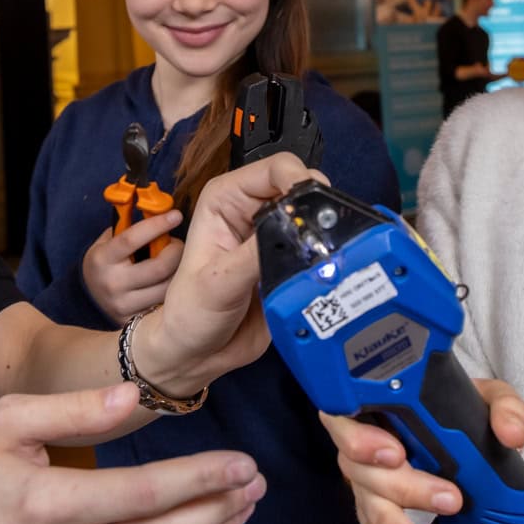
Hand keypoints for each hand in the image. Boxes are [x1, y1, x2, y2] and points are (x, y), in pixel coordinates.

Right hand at [81, 213, 184, 325]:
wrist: (87, 299)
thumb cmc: (105, 263)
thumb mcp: (107, 243)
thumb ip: (129, 228)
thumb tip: (159, 208)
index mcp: (103, 259)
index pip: (133, 238)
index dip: (157, 225)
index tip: (176, 215)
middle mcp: (113, 284)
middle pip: (160, 267)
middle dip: (176, 251)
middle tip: (178, 244)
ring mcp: (124, 305)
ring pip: (167, 288)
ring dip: (180, 272)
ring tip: (176, 263)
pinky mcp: (134, 322)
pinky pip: (165, 305)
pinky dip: (174, 291)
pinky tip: (174, 283)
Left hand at [134, 153, 322, 392]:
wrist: (198, 354)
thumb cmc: (191, 313)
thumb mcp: (217, 282)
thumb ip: (255, 254)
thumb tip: (294, 231)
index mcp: (227, 198)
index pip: (276, 169)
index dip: (301, 181)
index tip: (315, 210)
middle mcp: (253, 210)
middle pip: (303, 188)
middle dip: (320, 208)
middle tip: (328, 238)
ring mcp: (275, 235)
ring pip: (316, 217)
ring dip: (327, 234)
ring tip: (332, 256)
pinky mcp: (291, 260)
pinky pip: (321, 248)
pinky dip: (329, 257)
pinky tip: (330, 271)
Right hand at [321, 378, 523, 523]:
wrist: (462, 433)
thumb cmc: (464, 407)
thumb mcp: (489, 397)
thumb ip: (506, 407)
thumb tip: (511, 435)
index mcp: (386, 401)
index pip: (351, 413)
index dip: (362, 437)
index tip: (395, 454)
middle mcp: (369, 434)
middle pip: (360, 464)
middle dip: (400, 487)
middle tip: (446, 499)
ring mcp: (369, 469)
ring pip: (365, 496)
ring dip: (388, 522)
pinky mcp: (375, 497)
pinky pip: (368, 518)